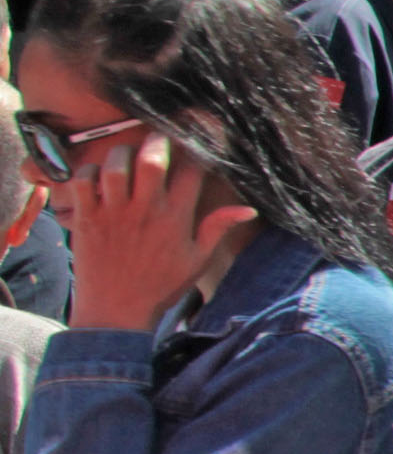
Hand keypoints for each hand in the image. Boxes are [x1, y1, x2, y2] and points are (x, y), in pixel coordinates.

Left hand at [59, 124, 254, 332]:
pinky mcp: (86, 219)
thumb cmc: (159, 287)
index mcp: (176, 220)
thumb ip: (218, 229)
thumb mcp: (197, 261)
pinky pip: (83, 181)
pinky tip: (99, 176)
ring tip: (127, 155)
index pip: (192, 172)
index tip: (200, 141)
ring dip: (122, 153)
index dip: (199, 150)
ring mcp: (113, 214)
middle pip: (152, 159)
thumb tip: (248, 208)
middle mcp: (145, 212)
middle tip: (158, 140)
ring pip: (116, 165)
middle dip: (157, 141)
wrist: (115, 313)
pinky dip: (89, 171)